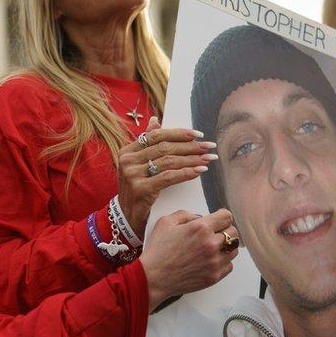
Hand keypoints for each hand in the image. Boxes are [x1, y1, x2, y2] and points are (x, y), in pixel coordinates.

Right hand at [117, 117, 216, 235]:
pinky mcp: (141, 189)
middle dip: (190, 146)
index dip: (178, 133)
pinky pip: (169, 177)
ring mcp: (133, 175)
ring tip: (208, 158)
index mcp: (127, 151)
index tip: (198, 134)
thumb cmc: (136, 189)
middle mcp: (128, 161)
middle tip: (209, 146)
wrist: (126, 216)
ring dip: (192, 159)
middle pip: (164, 148)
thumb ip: (146, 143)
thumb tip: (156, 120)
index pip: (156, 136)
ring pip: (168, 162)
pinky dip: (186, 173)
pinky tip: (199, 171)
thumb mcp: (137, 164)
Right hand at [139, 209, 238, 310]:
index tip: (217, 220)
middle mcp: (211, 244)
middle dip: (224, 230)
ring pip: (234, 249)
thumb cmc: (158, 251)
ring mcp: (214, 262)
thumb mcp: (166, 222)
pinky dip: (223, 261)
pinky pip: (229, 265)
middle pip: (233, 232)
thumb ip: (185, 214)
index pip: (227, 217)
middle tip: (213, 234)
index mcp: (200, 228)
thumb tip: (199, 217)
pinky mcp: (214, 276)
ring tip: (212, 248)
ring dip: (225, 246)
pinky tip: (210, 260)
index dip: (221, 216)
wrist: (154, 278)